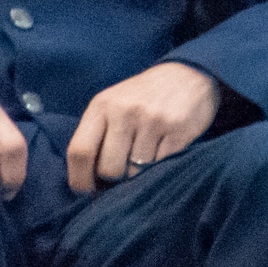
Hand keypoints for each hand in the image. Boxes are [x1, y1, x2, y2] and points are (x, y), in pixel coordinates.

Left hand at [67, 62, 219, 192]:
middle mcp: (125, 111)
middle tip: (123, 173)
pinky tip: (162, 152)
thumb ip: (97, 137)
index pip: (80, 152)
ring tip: (146, 157)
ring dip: (139, 174)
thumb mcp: (112, 106)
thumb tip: (88, 185)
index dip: (80, 180)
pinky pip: (161, 167)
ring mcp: (153, 120)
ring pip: (136, 173)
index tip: (88, 191)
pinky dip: (160, 168)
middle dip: (115, 180)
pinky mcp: (178, 129)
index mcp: (102, 105)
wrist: (187, 75)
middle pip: (109, 169)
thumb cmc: (142, 98)